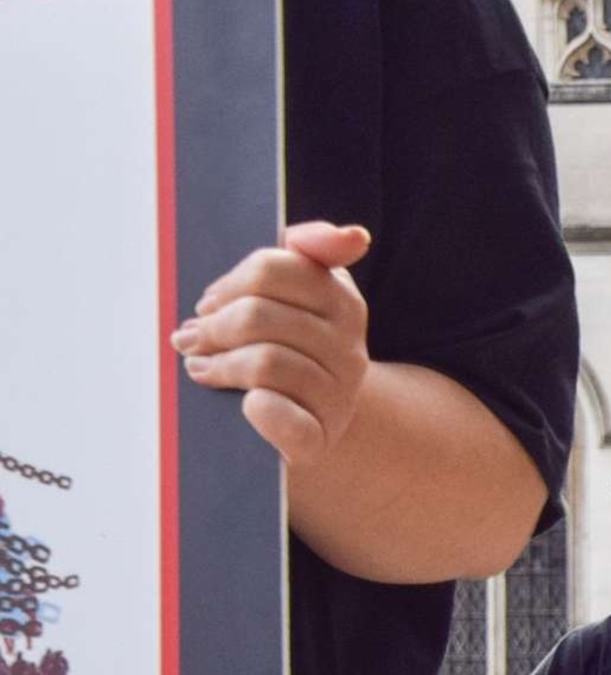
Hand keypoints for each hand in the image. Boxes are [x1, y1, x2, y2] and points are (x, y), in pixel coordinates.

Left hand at [172, 222, 372, 469]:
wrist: (313, 417)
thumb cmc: (289, 345)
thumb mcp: (302, 292)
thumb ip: (312, 249)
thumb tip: (353, 236)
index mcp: (343, 302)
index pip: (272, 270)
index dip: (228, 285)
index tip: (211, 301)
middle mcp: (350, 349)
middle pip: (258, 315)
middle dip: (213, 326)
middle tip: (193, 337)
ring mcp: (337, 396)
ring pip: (264, 363)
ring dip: (218, 364)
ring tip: (201, 366)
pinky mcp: (319, 438)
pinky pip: (288, 420)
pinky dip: (263, 411)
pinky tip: (246, 405)